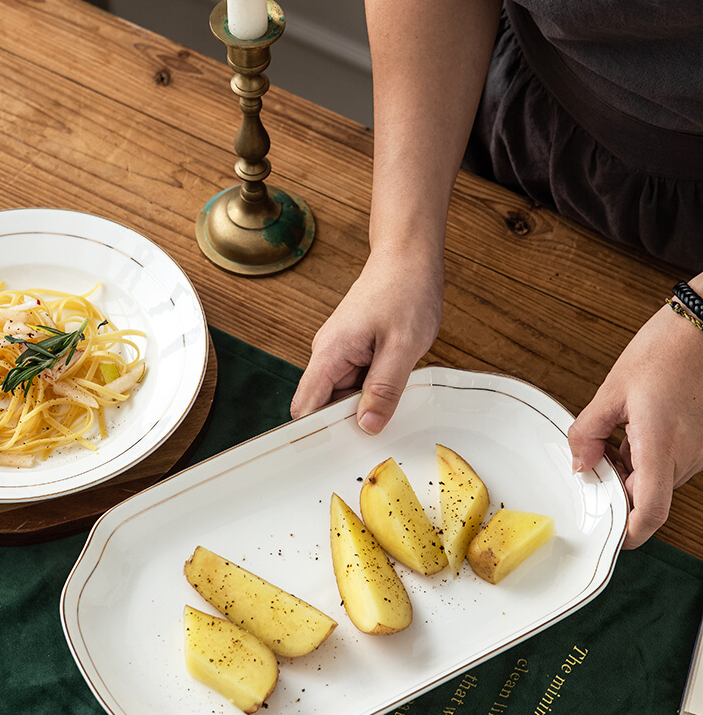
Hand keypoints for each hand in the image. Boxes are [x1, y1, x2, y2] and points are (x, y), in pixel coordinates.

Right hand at [290, 250, 443, 433]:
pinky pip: (358, 382)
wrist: (408, 257)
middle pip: (324, 406)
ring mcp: (342, 353)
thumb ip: (384, 389)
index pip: (305, 407)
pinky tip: (394, 388)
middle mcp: (329, 355)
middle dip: (346, 424)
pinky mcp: (356, 351)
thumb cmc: (404, 291)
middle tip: (374, 437)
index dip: (314, 435)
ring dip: (365, 405)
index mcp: (330, 354)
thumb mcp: (402, 346)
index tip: (328, 457)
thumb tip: (368, 426)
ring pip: (344, 396)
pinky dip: (374, 391)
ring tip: (391, 405)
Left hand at [568, 299, 702, 547]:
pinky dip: (649, 457)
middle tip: (596, 464)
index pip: (650, 513)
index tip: (611, 535)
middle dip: (619, 489)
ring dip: (633, 471)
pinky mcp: (702, 441)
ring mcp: (698, 450)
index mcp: (661, 447)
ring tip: (616, 437)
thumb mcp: (612, 390)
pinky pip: (671, 463)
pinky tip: (635, 429)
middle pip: (649, 497)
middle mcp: (686, 456)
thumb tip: (579, 464)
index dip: (630, 533)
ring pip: (659, 480)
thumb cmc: (665, 350)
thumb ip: (588, 433)